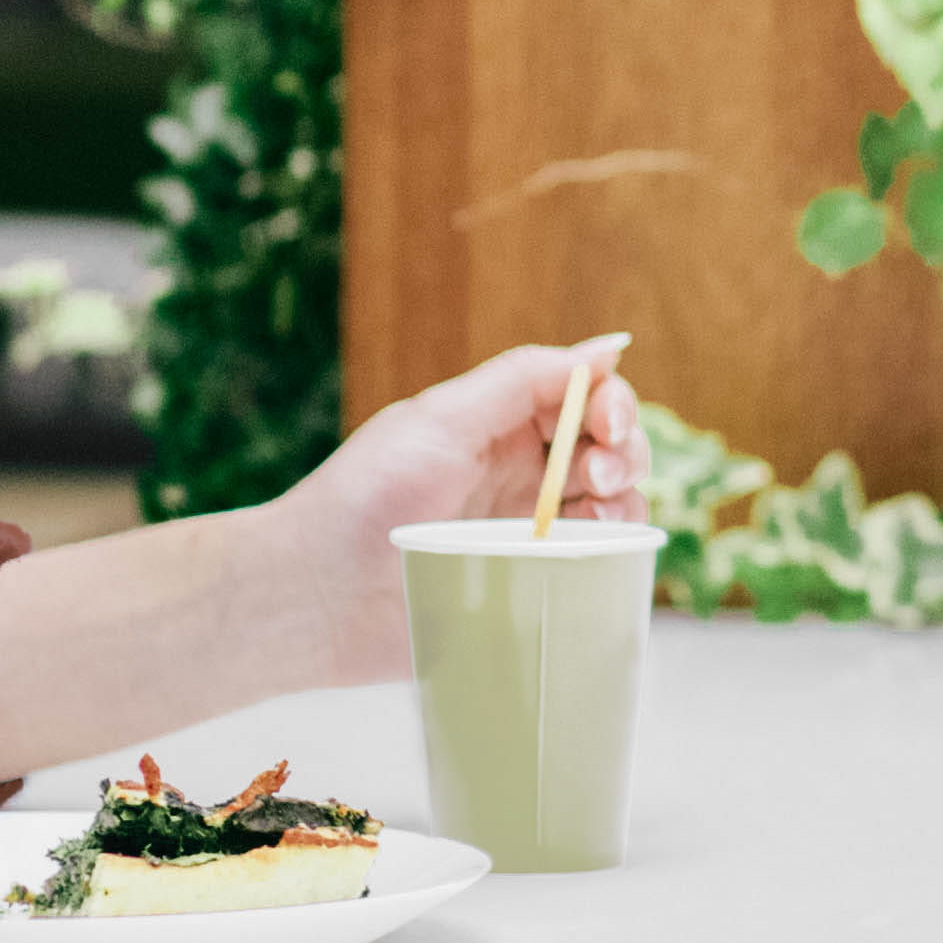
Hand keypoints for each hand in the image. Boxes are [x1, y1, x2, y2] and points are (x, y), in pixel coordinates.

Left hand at [289, 337, 645, 686]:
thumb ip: (524, 379)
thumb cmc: (366, 497)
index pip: (583, 398)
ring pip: (612, 509)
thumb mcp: (441, 420)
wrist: (317, 596)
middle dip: (623, 455)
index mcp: (498, 425)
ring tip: (596, 518)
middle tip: (597, 477)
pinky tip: (593, 555)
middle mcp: (518, 475)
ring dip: (624, 505)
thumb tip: (609, 346)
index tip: (608, 428)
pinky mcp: (526, 588)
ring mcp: (525, 534)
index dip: (612, 405)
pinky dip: (610, 556)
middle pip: (609, 451)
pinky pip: (590, 568)